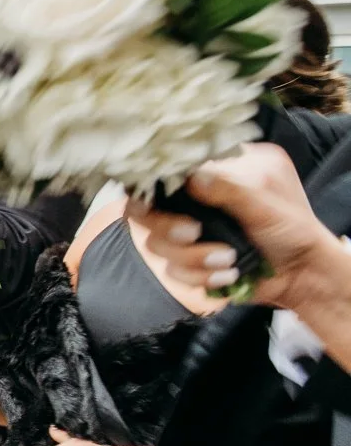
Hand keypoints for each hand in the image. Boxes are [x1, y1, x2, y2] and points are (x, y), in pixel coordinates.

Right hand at [126, 144, 337, 305]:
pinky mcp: (188, 261)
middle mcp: (191, 198)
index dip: (152, 184)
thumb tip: (189, 178)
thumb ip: (228, 188)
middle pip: (143, 209)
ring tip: (230, 260)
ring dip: (193, 257)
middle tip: (193, 233)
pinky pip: (173, 270)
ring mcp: (186, 231)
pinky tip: (229, 274)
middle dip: (166, 226)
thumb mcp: (265, 200)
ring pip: (156, 244)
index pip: (162, 169)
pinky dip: (201, 276)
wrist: (303, 274)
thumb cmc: (293, 228)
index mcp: (211, 170)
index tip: (155, 200)